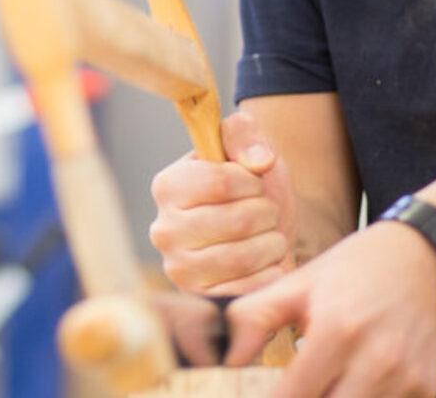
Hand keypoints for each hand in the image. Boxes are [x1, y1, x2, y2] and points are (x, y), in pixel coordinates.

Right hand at [149, 110, 297, 294]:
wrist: (262, 233)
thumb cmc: (250, 188)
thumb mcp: (247, 150)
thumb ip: (245, 134)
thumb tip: (258, 161)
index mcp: (167, 186)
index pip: (222, 181)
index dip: (252, 181)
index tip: (254, 183)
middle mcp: (163, 230)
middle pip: (238, 220)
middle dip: (266, 213)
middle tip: (264, 213)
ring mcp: (179, 269)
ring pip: (245, 256)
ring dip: (272, 243)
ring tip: (266, 236)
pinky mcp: (202, 300)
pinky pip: (251, 288)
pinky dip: (270, 272)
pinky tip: (263, 263)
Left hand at [223, 221, 435, 396]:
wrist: (422, 256)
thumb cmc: (352, 270)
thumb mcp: (296, 285)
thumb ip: (252, 319)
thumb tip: (226, 362)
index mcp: (336, 331)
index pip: (292, 397)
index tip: (259, 393)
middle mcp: (377, 360)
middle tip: (293, 388)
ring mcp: (407, 378)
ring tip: (322, 381)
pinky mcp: (427, 388)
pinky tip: (351, 383)